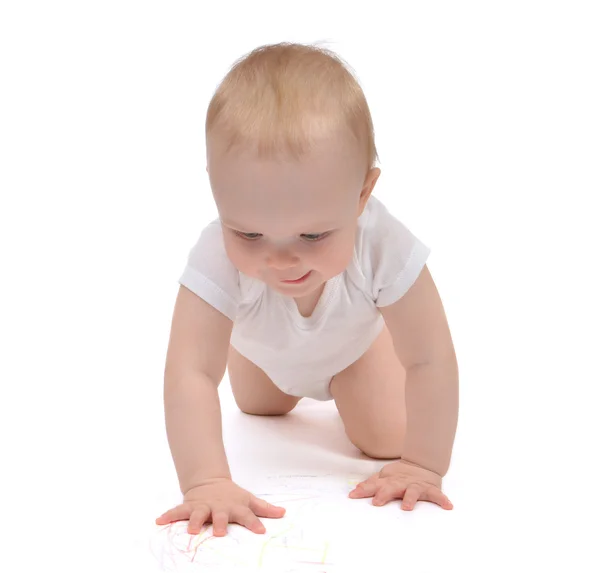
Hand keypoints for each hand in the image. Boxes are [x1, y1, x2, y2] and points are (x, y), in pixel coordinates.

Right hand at [155, 477, 286, 535]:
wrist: (211, 482)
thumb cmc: (232, 496)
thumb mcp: (249, 499)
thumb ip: (265, 508)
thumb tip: (283, 512)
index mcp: (235, 507)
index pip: (247, 515)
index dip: (254, 522)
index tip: (261, 531)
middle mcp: (218, 507)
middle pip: (220, 515)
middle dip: (219, 523)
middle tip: (219, 532)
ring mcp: (203, 506)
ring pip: (198, 513)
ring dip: (194, 521)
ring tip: (191, 529)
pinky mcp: (189, 506)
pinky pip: (177, 511)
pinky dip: (168, 515)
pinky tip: (159, 520)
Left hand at [348, 460, 452, 510]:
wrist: (423, 463)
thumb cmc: (400, 474)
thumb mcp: (384, 477)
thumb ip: (370, 485)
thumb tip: (353, 492)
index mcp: (390, 480)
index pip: (375, 485)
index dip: (365, 490)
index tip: (353, 496)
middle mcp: (402, 483)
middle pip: (392, 487)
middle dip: (384, 494)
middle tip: (377, 502)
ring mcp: (416, 486)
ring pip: (412, 491)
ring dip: (410, 498)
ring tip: (407, 507)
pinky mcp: (430, 489)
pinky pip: (437, 495)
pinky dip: (442, 500)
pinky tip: (448, 506)